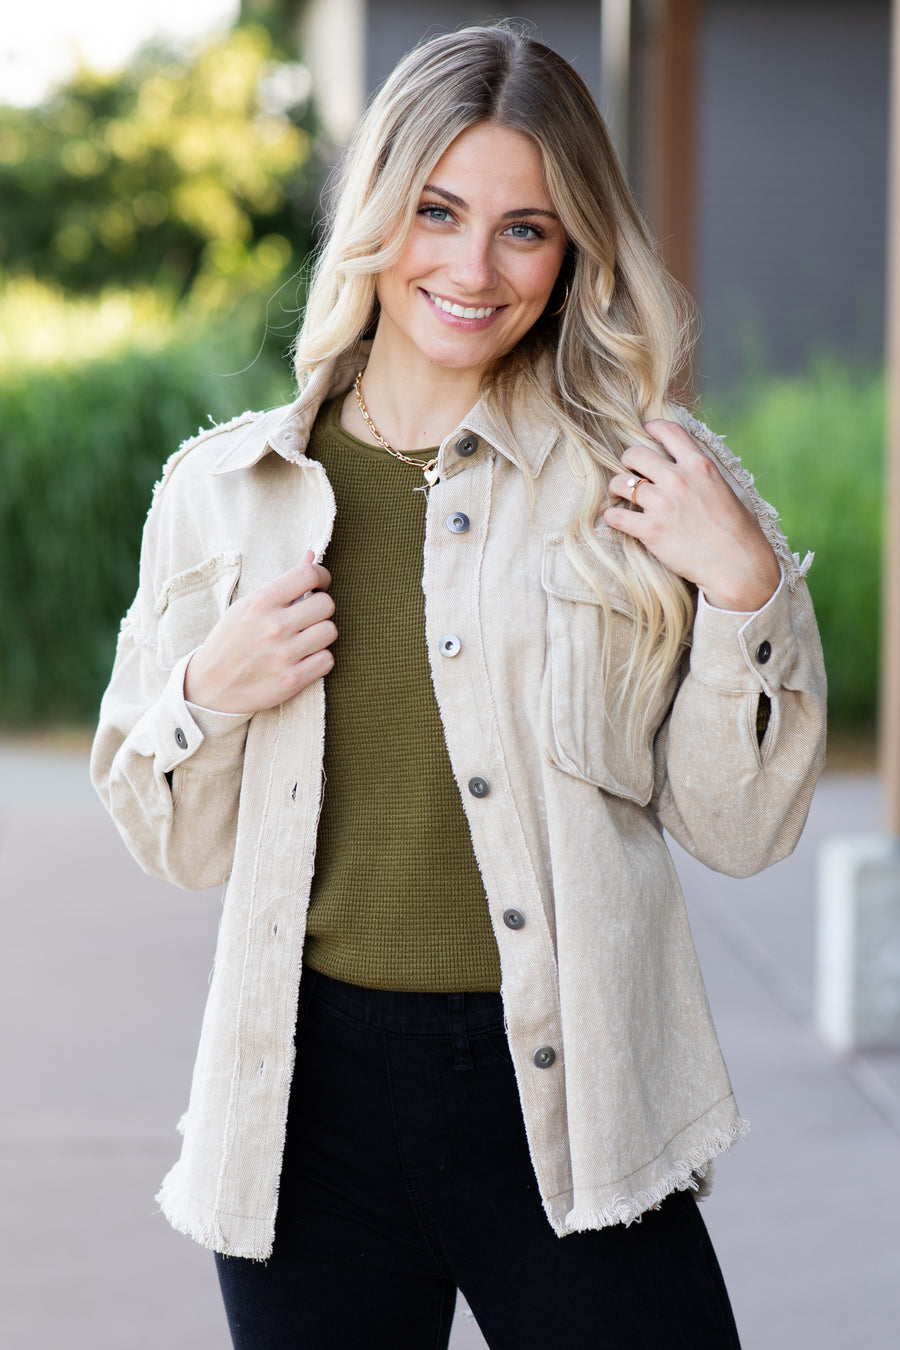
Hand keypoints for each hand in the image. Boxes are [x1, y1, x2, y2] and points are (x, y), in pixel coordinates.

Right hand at [183, 550, 336, 713]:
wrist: (209, 686)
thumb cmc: (231, 641)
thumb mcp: (247, 606)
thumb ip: (283, 583)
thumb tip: (312, 556)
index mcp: (261, 601)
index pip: (309, 575)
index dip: (322, 577)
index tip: (318, 585)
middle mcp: (274, 626)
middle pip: (326, 604)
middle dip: (320, 608)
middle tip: (308, 616)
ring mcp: (284, 654)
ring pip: (330, 631)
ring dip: (321, 634)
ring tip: (305, 638)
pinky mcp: (292, 680)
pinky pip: (327, 660)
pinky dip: (319, 659)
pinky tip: (304, 659)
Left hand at [604, 420, 780, 610]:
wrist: (738, 565)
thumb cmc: (737, 531)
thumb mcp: (726, 489)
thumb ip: (703, 475)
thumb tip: (687, 466)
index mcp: (700, 466)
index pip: (670, 431)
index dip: (653, 427)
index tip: (645, 431)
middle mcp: (679, 480)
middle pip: (636, 454)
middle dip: (628, 460)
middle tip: (630, 471)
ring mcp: (663, 504)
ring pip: (621, 483)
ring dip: (617, 488)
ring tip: (621, 495)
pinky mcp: (651, 530)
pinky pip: (616, 516)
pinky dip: (612, 517)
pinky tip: (617, 519)